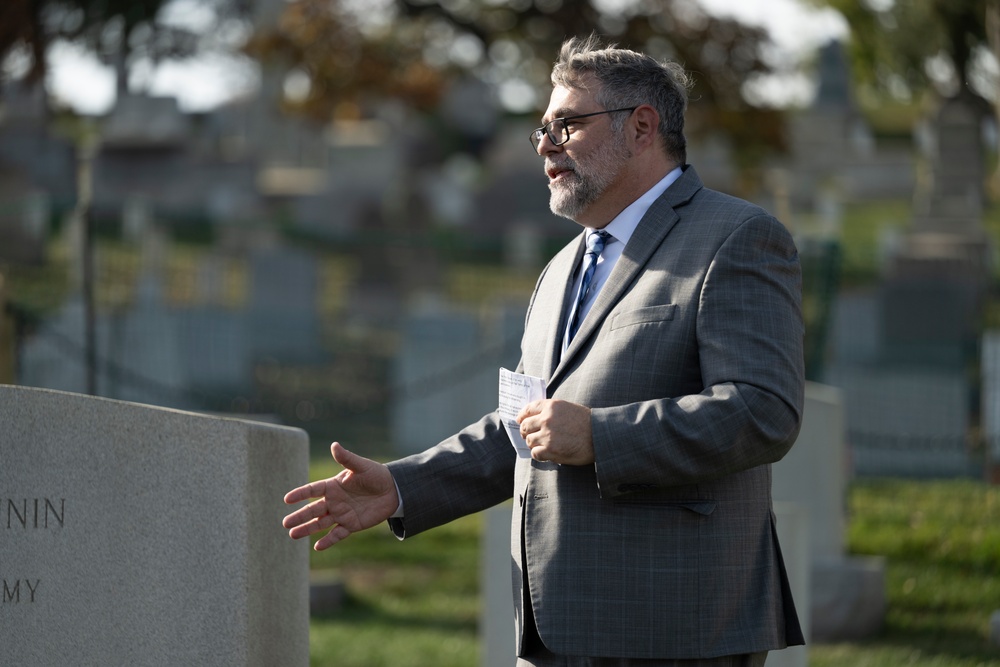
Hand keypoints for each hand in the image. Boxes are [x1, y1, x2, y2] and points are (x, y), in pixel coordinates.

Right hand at [282, 442, 398, 550]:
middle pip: (313, 510)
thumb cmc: (376, 475)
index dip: (300, 494)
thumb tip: (334, 445)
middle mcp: (334, 501)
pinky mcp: (351, 525)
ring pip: (320, 523)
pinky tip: (317, 547)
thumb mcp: (361, 466)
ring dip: (307, 529)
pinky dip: (328, 541)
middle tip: (285, 523)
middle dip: (299, 516)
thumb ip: (347, 458)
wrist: (394, 490)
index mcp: (333, 486)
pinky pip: (337, 534)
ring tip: (292, 535)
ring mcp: (342, 514)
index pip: (313, 490)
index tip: (287, 499)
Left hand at [516, 399, 593, 464]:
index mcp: (551, 406)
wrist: (600, 435)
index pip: (528, 409)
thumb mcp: (568, 408)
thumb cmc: (586, 422)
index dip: (522, 416)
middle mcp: (547, 419)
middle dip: (526, 432)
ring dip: (534, 444)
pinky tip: (547, 454)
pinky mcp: (551, 450)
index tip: (520, 421)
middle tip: (530, 436)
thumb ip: (551, 411)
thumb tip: (535, 419)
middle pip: (525, 426)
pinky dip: (539, 454)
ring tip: (543, 446)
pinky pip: (535, 453)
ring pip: (529, 441)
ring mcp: (548, 435)